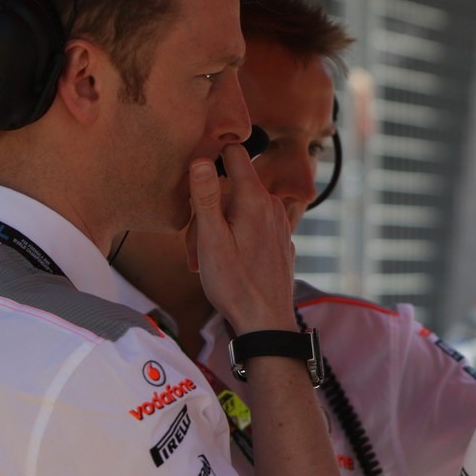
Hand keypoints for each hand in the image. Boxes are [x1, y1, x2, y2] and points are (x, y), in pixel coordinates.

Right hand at [187, 144, 296, 333]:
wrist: (266, 322)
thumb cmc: (235, 285)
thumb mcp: (211, 240)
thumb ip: (206, 197)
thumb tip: (201, 160)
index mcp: (255, 199)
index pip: (235, 154)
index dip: (213, 156)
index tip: (196, 175)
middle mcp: (272, 205)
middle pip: (232, 188)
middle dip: (208, 209)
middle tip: (195, 245)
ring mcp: (279, 223)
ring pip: (240, 209)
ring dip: (218, 228)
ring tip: (206, 259)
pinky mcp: (280, 240)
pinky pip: (252, 226)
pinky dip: (235, 238)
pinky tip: (227, 263)